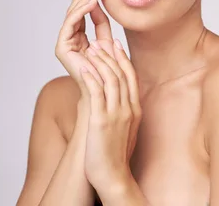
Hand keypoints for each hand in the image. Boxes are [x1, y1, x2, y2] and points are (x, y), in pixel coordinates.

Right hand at [54, 0, 114, 87]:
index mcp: (78, 36)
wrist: (104, 89)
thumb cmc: (107, 68)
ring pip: (74, 13)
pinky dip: (83, 11)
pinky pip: (72, 23)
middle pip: (76, 8)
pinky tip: (93, 1)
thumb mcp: (107, 39)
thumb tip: (98, 3)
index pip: (82, 10)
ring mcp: (64, 42)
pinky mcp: (62, 47)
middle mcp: (69, 37)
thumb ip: (101, 23)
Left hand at [80, 39, 142, 199]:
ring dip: (101, 61)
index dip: (123, 58)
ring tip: (91, 48)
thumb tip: (118, 100)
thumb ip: (124, 111)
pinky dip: (91, 78)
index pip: (131, 77)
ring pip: (111, 80)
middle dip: (111, 55)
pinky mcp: (102, 122)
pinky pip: (97, 94)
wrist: (113, 176)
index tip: (115, 44)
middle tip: (100, 41)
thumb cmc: (115, 154)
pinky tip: (84, 68)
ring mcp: (116, 115)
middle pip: (122, 74)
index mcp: (134, 109)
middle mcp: (128, 109)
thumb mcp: (125, 128)